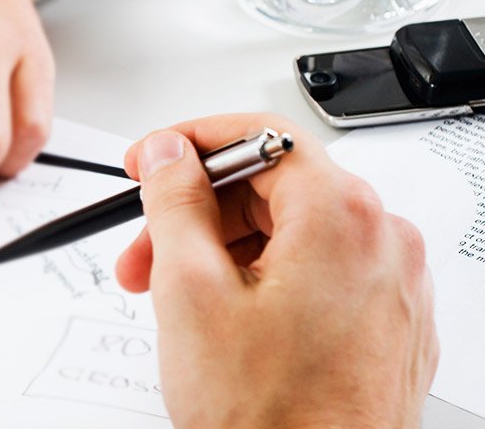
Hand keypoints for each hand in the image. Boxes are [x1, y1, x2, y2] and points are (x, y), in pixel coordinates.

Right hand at [116, 114, 436, 427]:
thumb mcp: (189, 290)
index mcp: (341, 217)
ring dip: (224, 253)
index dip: (192, 143)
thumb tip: (171, 153)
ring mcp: (394, 287)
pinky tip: (223, 321)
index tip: (152, 161)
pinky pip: (321, 275)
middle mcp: (383, 242)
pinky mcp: (390, 325)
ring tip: (174, 300)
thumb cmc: (268, 416)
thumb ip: (174, 202)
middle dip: (198, 214)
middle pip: (276, 189)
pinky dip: (265, 282)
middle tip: (143, 252)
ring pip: (295, 234)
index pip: (262, 136)